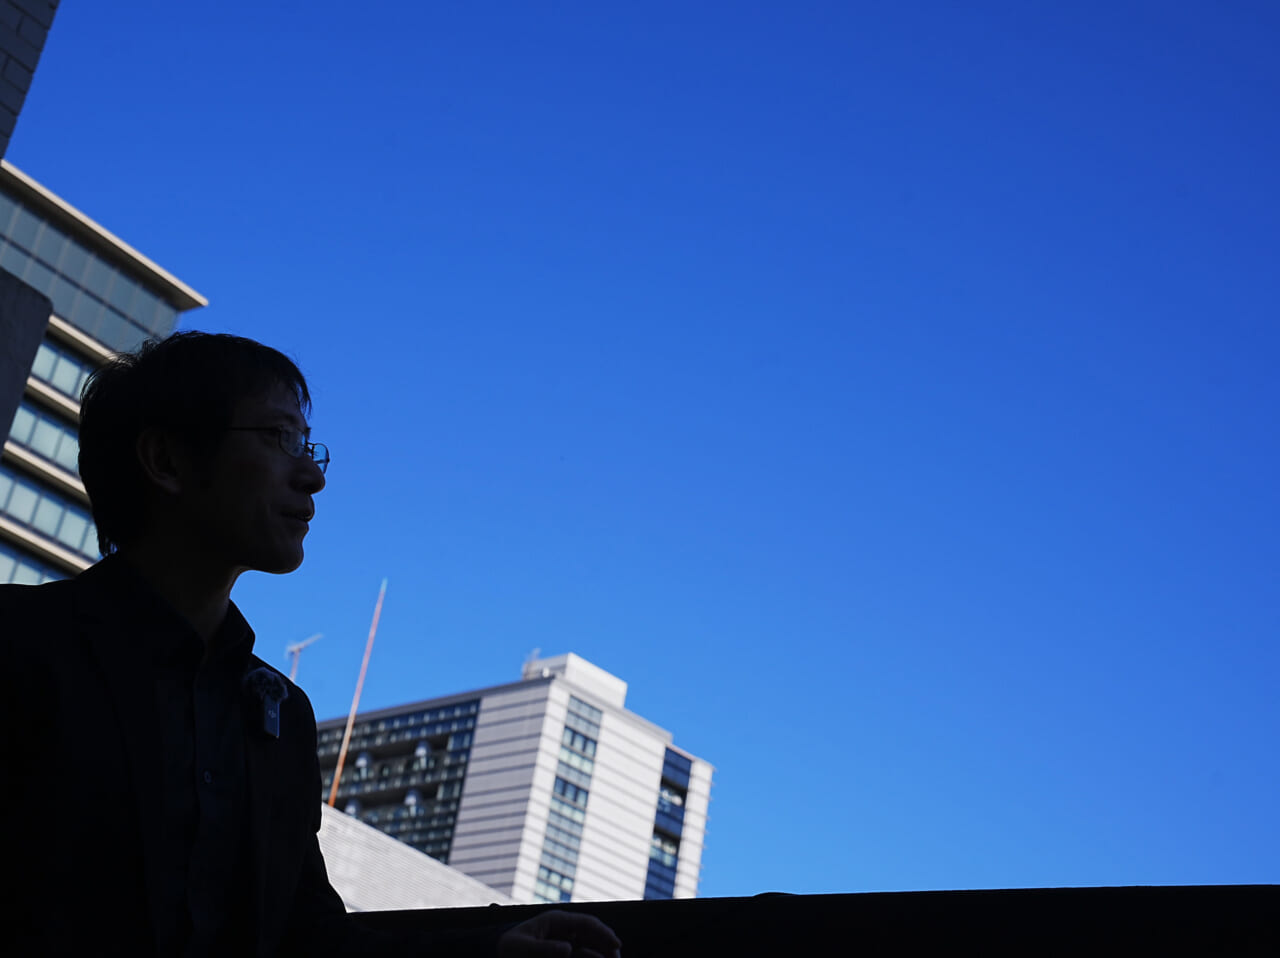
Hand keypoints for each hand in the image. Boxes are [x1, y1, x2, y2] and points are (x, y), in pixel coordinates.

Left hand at [496, 909, 621, 957]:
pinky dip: (591, 956)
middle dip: (607, 942)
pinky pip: (582, 952)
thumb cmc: (508, 947)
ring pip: (590, 943)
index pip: (586, 922)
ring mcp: (564, 939)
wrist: (498, 951)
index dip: (603, 932)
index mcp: (556, 919)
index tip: (616, 945)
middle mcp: (563, 928)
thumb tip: (568, 949)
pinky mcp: (562, 951)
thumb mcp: (522, 948)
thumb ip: (544, 949)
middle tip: (617, 956)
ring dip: (602, 951)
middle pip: (593, 932)